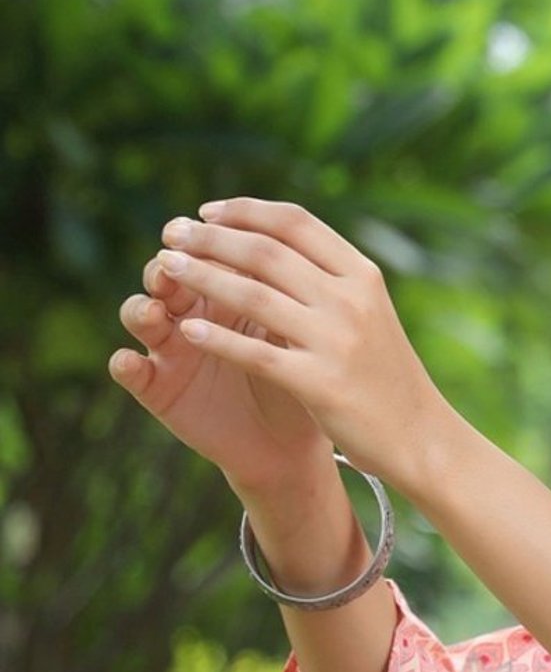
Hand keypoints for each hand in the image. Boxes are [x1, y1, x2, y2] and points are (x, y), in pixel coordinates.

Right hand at [109, 235, 327, 493]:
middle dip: (169, 263)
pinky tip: (130, 362)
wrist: (292, 448)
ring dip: (142, 307)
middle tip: (172, 259)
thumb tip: (293, 250)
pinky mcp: (157, 387)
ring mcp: (170, 348)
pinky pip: (129, 370)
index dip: (209, 238)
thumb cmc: (304, 382)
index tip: (212, 223)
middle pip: (168, 272)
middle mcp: (193, 311)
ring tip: (154, 312)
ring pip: (139, 312)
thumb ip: (292, 297)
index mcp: (230, 288)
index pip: (211, 250)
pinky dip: (125, 363)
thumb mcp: (301, 336)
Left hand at [111, 199, 446, 494]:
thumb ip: (329, 280)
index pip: (294, 223)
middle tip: (170, 232)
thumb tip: (273, 244)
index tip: (206, 212)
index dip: (244, 211)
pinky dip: (218, 339)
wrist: (423, 438)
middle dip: (209, 238)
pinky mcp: (320, 385)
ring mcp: (336, 342)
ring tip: (165, 268)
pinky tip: (187, 330)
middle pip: (264, 252)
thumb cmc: (389, 377)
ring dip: (201, 276)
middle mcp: (350, 300)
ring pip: (252, 295)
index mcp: (362, 275)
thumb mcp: (371, 314)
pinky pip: (256, 354)